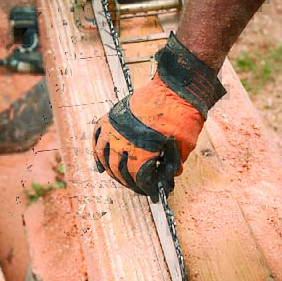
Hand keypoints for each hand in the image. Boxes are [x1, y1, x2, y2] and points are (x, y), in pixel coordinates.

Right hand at [93, 32, 225, 200]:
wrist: (176, 87)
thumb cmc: (183, 116)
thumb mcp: (183, 147)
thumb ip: (173, 166)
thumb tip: (168, 179)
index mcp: (141, 150)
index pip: (138, 178)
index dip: (145, 189)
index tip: (152, 193)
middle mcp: (123, 140)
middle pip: (120, 171)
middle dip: (130, 183)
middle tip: (139, 188)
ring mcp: (115, 128)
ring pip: (106, 158)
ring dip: (113, 172)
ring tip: (121, 179)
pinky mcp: (112, 117)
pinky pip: (98, 138)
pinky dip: (98, 154)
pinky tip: (100, 166)